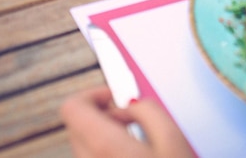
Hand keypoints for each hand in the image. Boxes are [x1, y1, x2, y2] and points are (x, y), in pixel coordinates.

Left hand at [60, 86, 194, 157]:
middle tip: (127, 119)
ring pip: (83, 150)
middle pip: (76, 128)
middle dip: (99, 116)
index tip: (113, 97)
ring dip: (103, 139)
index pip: (72, 108)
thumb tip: (132, 105)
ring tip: (135, 147)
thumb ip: (148, 110)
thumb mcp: (174, 140)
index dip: (92, 95)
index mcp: (104, 148)